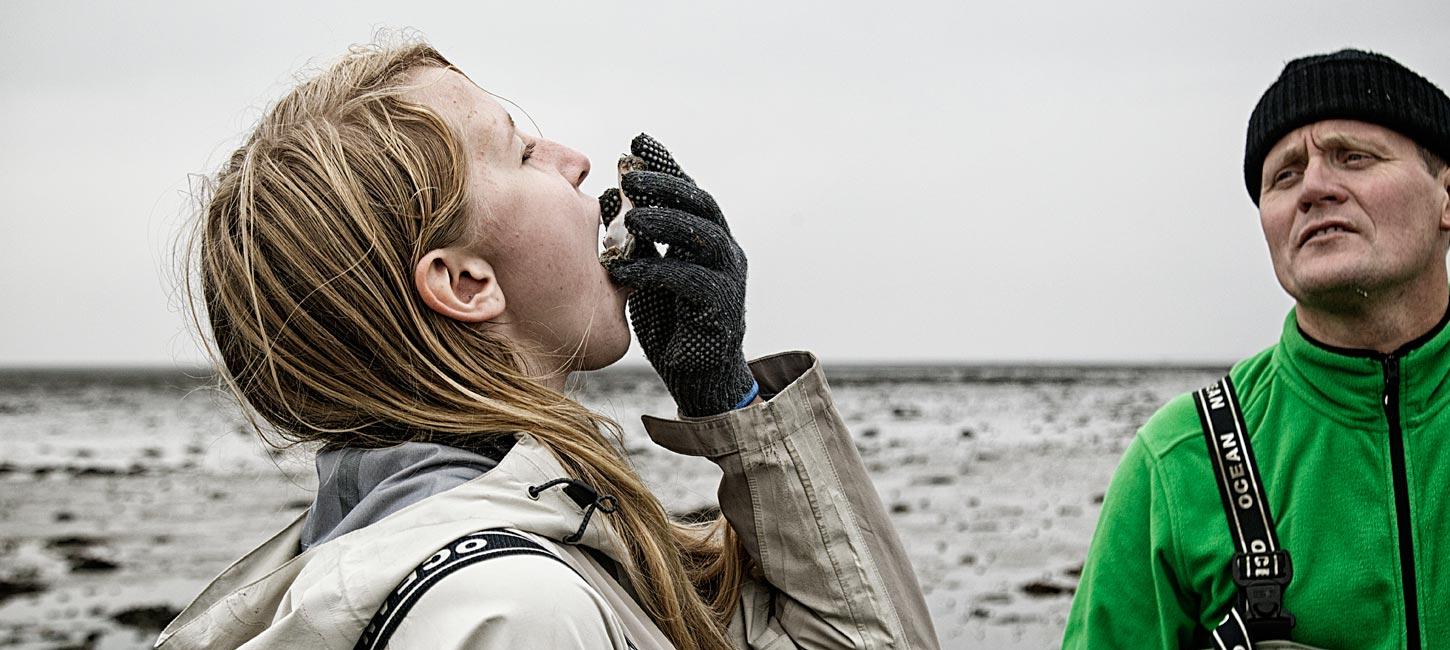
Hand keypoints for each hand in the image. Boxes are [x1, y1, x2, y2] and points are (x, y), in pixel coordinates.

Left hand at [600, 134, 754, 415]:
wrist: (695, 374)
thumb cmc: (670, 319)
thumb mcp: (645, 270)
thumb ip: (635, 237)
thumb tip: (609, 195)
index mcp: (706, 236)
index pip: (688, 191)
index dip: (666, 165)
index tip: (638, 142)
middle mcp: (723, 251)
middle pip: (701, 204)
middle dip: (666, 185)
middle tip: (629, 175)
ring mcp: (728, 278)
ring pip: (704, 237)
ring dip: (667, 221)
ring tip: (631, 217)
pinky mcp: (721, 309)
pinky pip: (691, 281)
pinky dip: (656, 270)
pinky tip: (622, 268)